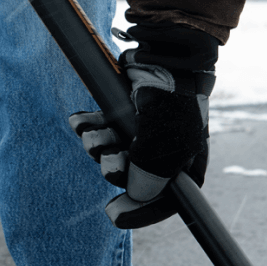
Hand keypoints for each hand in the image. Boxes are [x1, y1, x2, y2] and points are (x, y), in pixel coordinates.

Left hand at [69, 51, 214, 201]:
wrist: (164, 50)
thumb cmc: (172, 100)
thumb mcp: (164, 144)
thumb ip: (151, 175)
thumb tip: (135, 195)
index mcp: (185, 163)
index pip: (166, 201)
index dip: (141, 212)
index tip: (115, 215)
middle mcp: (165, 149)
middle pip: (134, 178)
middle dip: (114, 171)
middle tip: (107, 161)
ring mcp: (144, 129)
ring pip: (114, 153)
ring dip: (97, 148)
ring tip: (93, 136)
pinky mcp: (124, 110)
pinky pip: (101, 129)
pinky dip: (88, 128)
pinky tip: (81, 121)